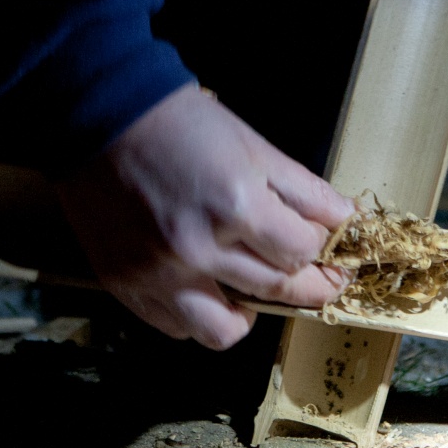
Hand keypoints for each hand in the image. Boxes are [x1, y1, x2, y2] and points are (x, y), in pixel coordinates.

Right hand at [56, 84, 352, 349]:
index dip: (324, 250)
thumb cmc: (179, 124)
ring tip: (252, 288)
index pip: (302, 252)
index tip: (331, 249)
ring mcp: (159, 274)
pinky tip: (208, 287)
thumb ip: (303, 190)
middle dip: (309, 286)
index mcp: (235, 206)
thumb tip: (346, 219)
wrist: (101, 117)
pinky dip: (199, 314)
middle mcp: (198, 249)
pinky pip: (177, 327)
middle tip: (319, 278)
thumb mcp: (253, 145)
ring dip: (250, 313)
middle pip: (276, 292)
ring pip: (224, 331)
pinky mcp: (127, 285)